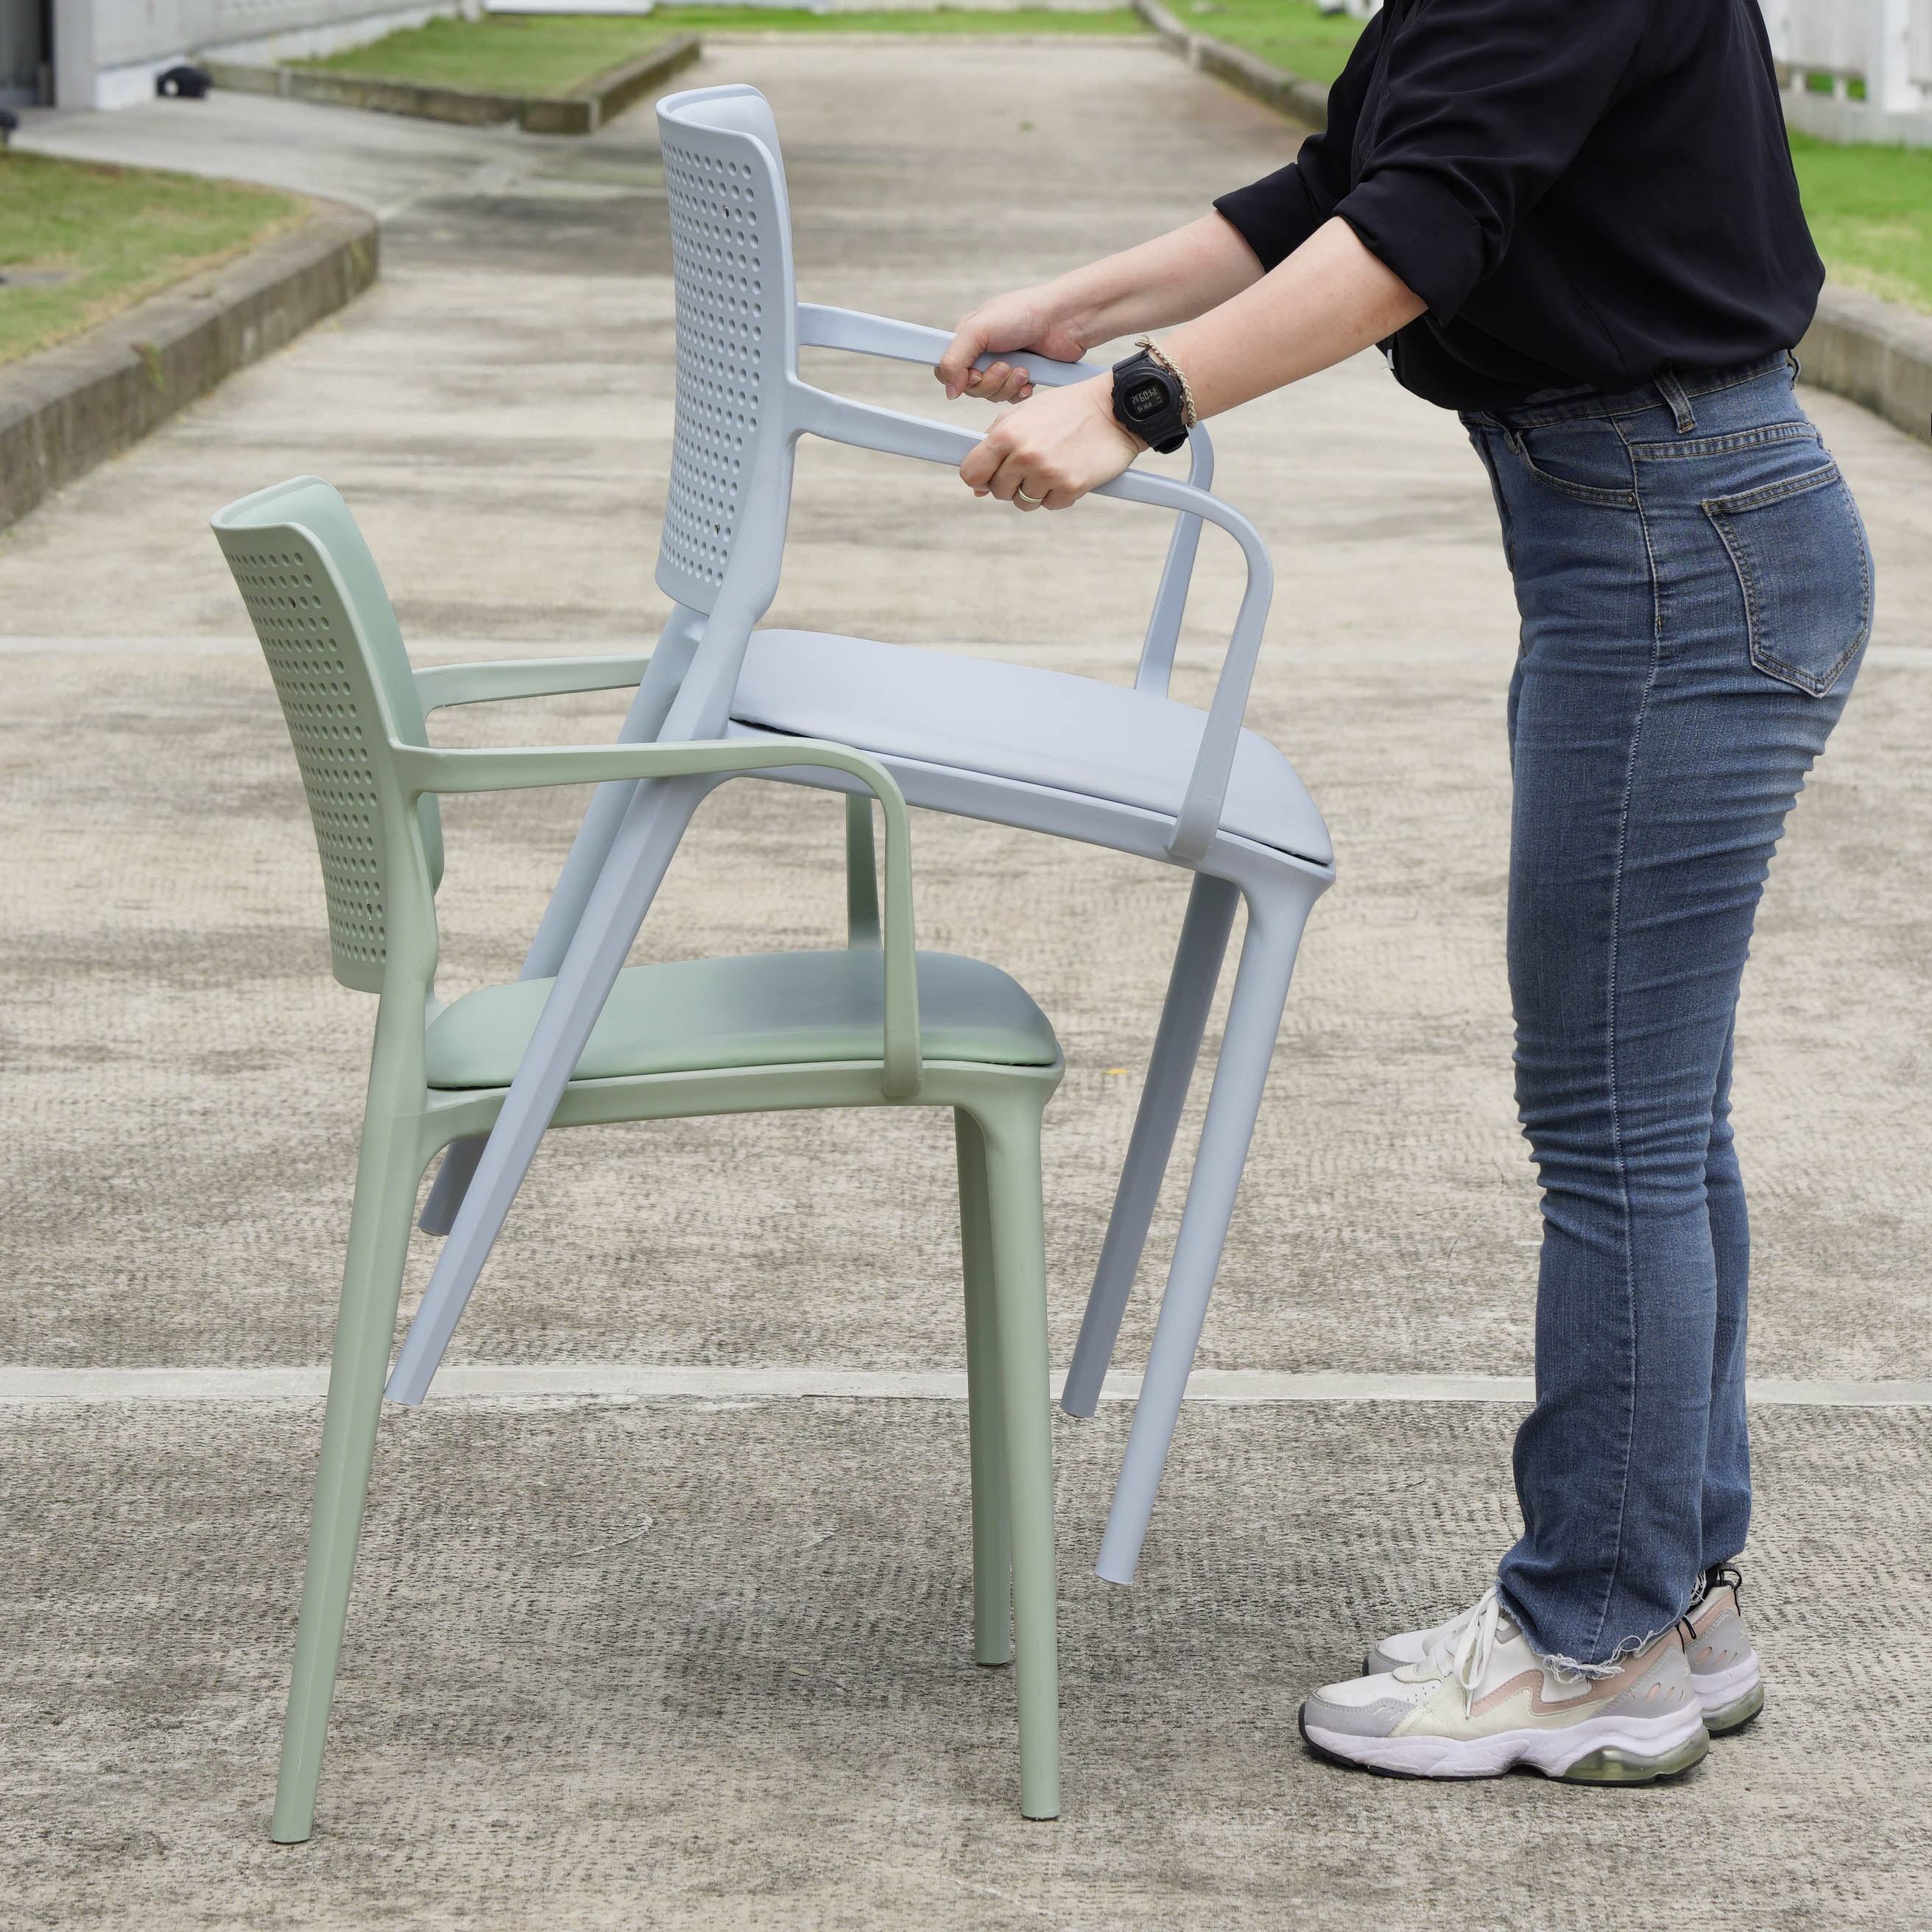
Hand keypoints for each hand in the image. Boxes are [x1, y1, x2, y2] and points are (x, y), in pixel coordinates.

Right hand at [934, 287, 1089, 404]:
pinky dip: (1020, 391)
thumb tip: (948, 390)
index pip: (947, 369)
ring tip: (1023, 368)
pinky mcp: (1023, 378)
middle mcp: (984, 353)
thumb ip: (955, 358)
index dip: (959, 378)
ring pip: (991, 395)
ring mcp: (1004, 366)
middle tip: (1005, 365)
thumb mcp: (979, 329)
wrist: (1065, 320)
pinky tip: (1030, 376)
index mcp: (968, 338)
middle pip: (971, 388)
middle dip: (990, 381)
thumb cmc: (1024, 313)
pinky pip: (1012, 398)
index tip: (975, 373)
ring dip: (1007, 385)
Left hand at [959, 375, 1141, 511]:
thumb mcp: (1024, 412)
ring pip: (1024, 502)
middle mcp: (1025, 455)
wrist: (1113, 408)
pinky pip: (1051, 505)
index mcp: (1007, 433)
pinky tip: (1068, 471)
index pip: (971, 473)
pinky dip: (1058, 494)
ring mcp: (1048, 473)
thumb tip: (977, 487)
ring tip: (1051, 467)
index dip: (979, 478)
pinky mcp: (1071, 487)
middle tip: (1030, 466)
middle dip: (1010, 483)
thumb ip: (995, 443)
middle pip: (998, 491)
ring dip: (1035, 491)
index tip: (989, 476)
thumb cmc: (1066, 409)